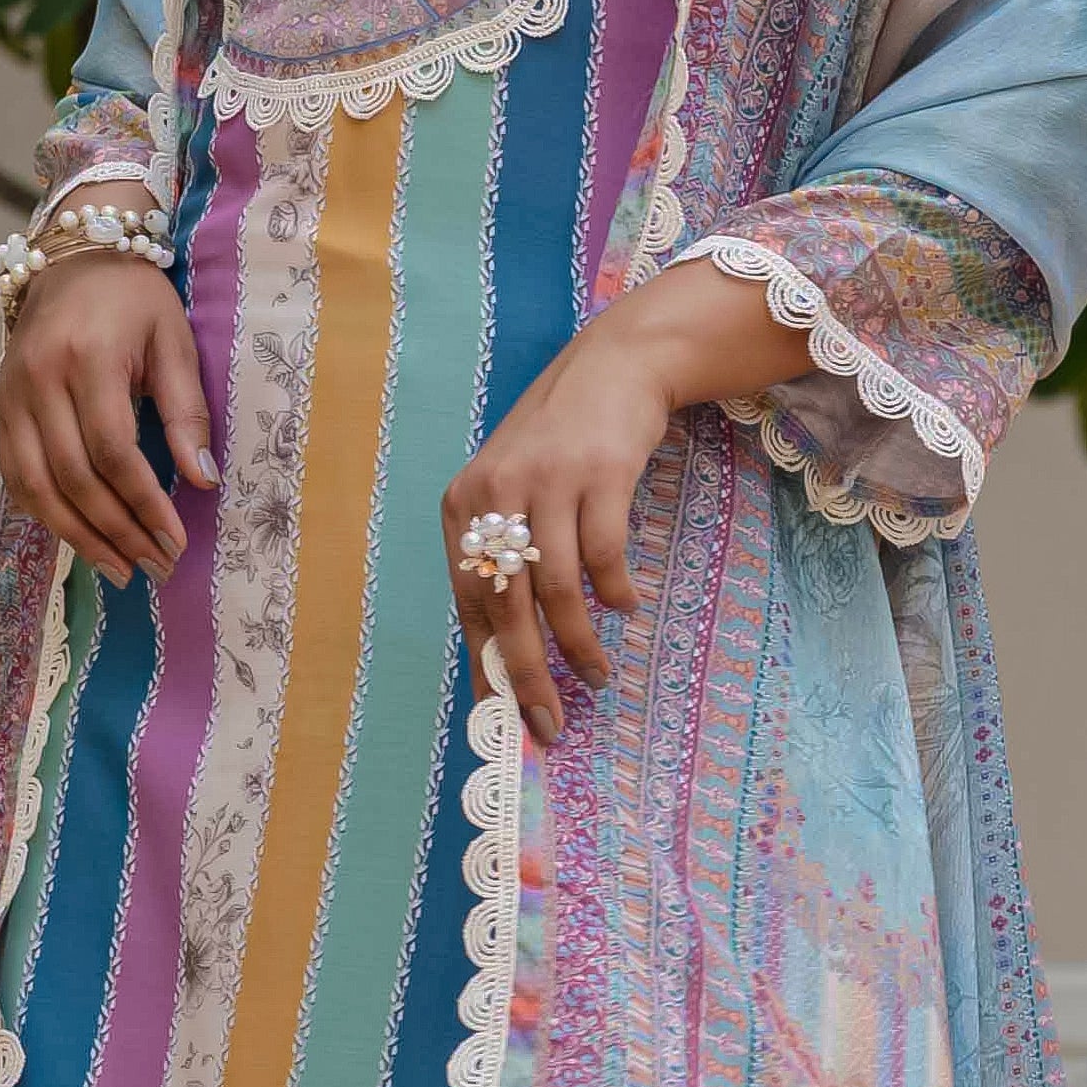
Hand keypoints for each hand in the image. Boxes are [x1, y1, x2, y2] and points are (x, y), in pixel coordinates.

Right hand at [0, 255, 214, 587]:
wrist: (76, 255)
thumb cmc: (135, 298)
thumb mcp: (174, 341)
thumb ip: (187, 411)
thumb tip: (203, 480)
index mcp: (87, 358)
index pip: (113, 451)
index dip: (144, 503)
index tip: (175, 539)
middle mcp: (39, 379)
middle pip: (73, 477)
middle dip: (117, 531)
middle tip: (154, 566)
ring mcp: (10, 395)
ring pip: (35, 486)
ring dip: (78, 536)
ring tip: (119, 569)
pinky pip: (14, 474)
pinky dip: (44, 513)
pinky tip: (78, 538)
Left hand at [441, 317, 685, 745]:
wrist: (612, 368)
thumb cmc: (560, 443)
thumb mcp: (512, 492)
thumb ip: (505, 559)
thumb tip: (508, 652)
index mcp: (462, 506)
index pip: (467, 602)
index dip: (486, 662)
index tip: (504, 713)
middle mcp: (495, 494)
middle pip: (508, 605)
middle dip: (530, 673)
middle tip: (549, 719)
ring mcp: (547, 481)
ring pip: (557, 590)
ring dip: (579, 643)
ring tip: (597, 674)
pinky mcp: (599, 472)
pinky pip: (605, 555)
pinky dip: (615, 593)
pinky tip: (624, 608)